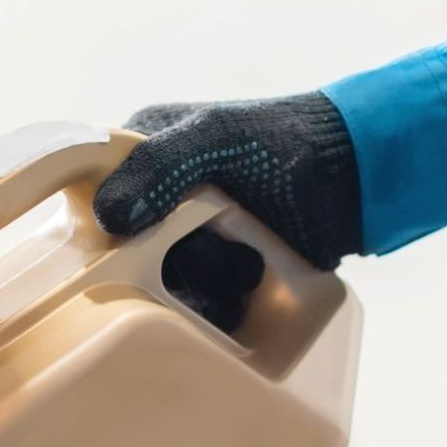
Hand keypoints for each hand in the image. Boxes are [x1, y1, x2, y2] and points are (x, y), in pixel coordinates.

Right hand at [93, 93, 361, 330]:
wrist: (354, 181)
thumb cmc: (283, 142)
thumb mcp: (216, 136)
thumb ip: (159, 164)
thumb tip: (105, 217)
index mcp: (142, 153)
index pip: (93, 198)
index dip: (107, 227)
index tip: (140, 238)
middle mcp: (156, 201)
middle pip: (125, 253)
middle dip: (165, 262)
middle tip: (206, 247)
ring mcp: (186, 241)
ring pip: (160, 285)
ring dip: (199, 286)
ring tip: (242, 267)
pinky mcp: (213, 275)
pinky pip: (192, 307)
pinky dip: (215, 309)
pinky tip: (243, 293)